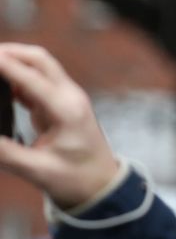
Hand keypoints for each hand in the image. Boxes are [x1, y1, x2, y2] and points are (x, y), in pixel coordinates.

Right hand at [0, 43, 118, 208]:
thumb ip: (4, 152)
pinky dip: (16, 76)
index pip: (31, 77)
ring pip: (37, 66)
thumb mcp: (37, 170)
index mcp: (68, 111)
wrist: (102, 185)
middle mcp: (70, 98)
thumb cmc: (75, 180)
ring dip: (11, 62)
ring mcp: (67, 98)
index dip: (2, 64)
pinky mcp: (60, 103)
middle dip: (7, 52)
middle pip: (37, 59)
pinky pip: (36, 80)